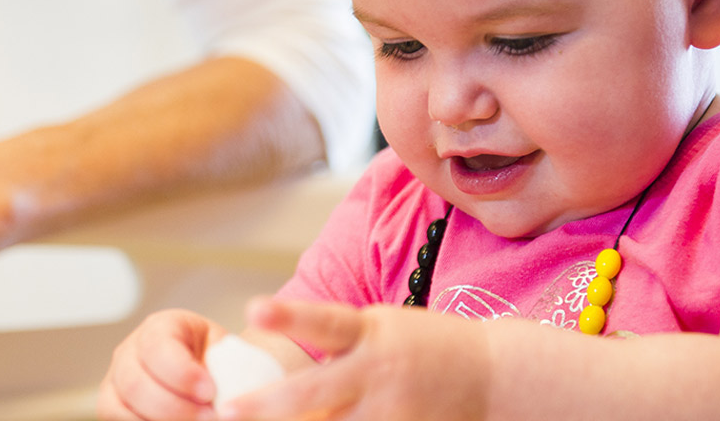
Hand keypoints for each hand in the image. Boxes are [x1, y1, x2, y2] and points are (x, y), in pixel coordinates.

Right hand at [97, 308, 227, 419]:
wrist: (208, 377)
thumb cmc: (215, 362)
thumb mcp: (225, 354)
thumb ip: (224, 366)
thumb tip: (228, 392)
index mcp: (160, 327)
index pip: (158, 347)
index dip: (182, 373)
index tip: (210, 391)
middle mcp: (130, 351)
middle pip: (136, 383)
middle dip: (174, 407)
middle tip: (209, 417)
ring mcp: (115, 380)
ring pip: (120, 409)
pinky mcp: (111, 407)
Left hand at [219, 297, 491, 420]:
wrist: (494, 376)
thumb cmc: (426, 348)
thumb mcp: (383, 330)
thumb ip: (339, 347)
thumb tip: (283, 376)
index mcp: (372, 333)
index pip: (325, 321)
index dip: (289, 315)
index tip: (253, 309)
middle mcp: (377, 372)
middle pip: (315, 390)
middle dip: (267, 403)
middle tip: (225, 409)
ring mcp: (390, 412)